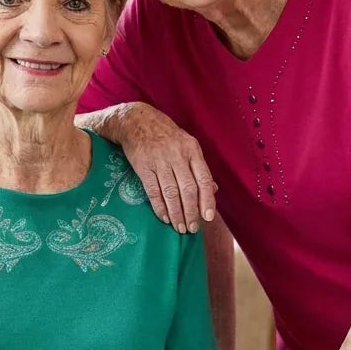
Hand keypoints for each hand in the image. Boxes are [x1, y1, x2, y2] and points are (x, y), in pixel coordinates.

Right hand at [117, 104, 216, 233]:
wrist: (136, 120)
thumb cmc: (165, 134)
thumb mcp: (187, 144)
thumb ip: (199, 167)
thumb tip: (213, 189)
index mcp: (192, 149)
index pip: (203, 178)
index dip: (207, 200)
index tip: (208, 217)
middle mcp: (177, 155)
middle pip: (187, 189)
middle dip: (191, 212)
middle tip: (192, 228)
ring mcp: (160, 161)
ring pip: (171, 193)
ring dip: (176, 213)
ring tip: (179, 227)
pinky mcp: (143, 166)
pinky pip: (153, 191)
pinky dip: (160, 207)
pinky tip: (164, 218)